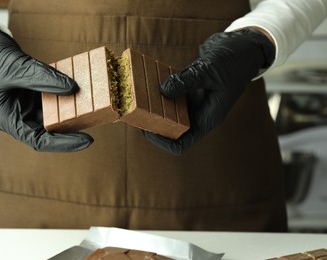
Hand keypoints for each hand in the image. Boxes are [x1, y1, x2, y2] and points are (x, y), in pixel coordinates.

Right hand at [0, 19, 92, 151]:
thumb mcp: (16, 68)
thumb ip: (44, 79)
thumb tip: (74, 88)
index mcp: (6, 119)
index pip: (38, 141)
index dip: (64, 143)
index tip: (87, 140)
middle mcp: (17, 116)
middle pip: (48, 130)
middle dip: (71, 127)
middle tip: (96, 120)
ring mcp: (25, 105)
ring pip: (53, 114)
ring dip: (71, 110)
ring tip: (93, 105)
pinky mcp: (32, 93)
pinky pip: (52, 98)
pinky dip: (64, 94)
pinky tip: (79, 90)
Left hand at [143, 28, 274, 154]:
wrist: (242, 46)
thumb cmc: (233, 61)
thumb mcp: (209, 70)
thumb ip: (186, 80)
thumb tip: (162, 90)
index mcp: (208, 118)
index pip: (182, 143)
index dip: (162, 141)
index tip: (146, 128)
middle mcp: (199, 113)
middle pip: (171, 130)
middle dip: (153, 122)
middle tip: (136, 109)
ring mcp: (194, 102)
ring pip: (169, 112)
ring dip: (154, 105)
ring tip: (139, 94)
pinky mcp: (189, 89)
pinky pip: (171, 94)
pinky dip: (160, 89)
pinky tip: (149, 79)